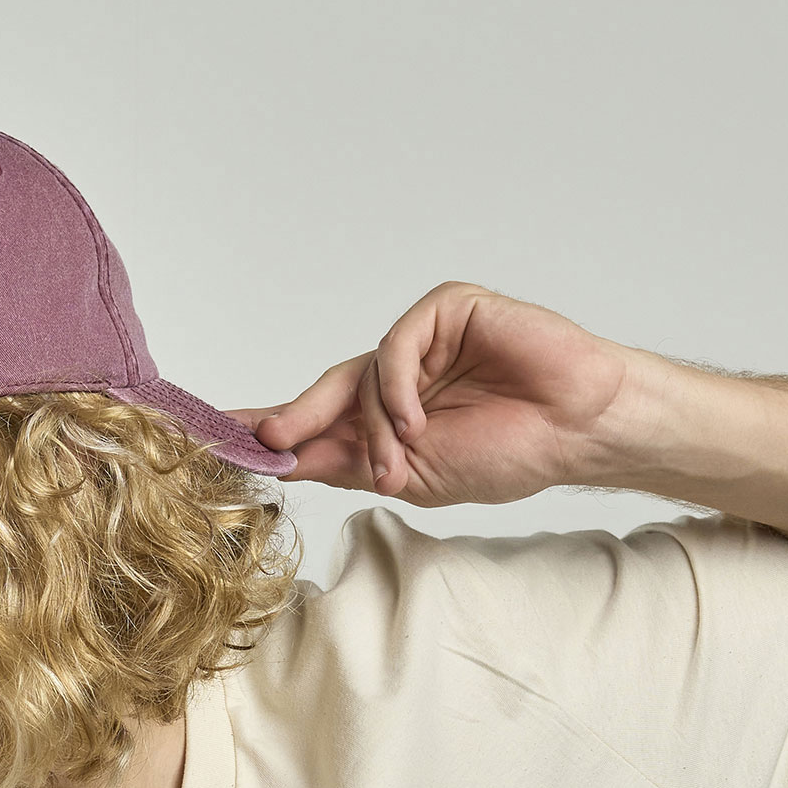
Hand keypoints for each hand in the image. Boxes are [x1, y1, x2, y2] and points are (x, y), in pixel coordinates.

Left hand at [224, 281, 640, 506]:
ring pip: (360, 376)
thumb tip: (278, 456)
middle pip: (324, 394)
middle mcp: (398, 376)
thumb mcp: (411, 476)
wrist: (576, 432)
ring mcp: (422, 340)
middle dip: (293, 421)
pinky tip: (417, 423)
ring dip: (372, 428)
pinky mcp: (447, 310)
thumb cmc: (510, 453)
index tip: (212, 438)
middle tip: (264, 439)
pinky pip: (396, 345)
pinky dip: (398, 388)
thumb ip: (346, 460)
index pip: (317, 420)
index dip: (267, 428)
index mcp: (388, 418)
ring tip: (398, 463)